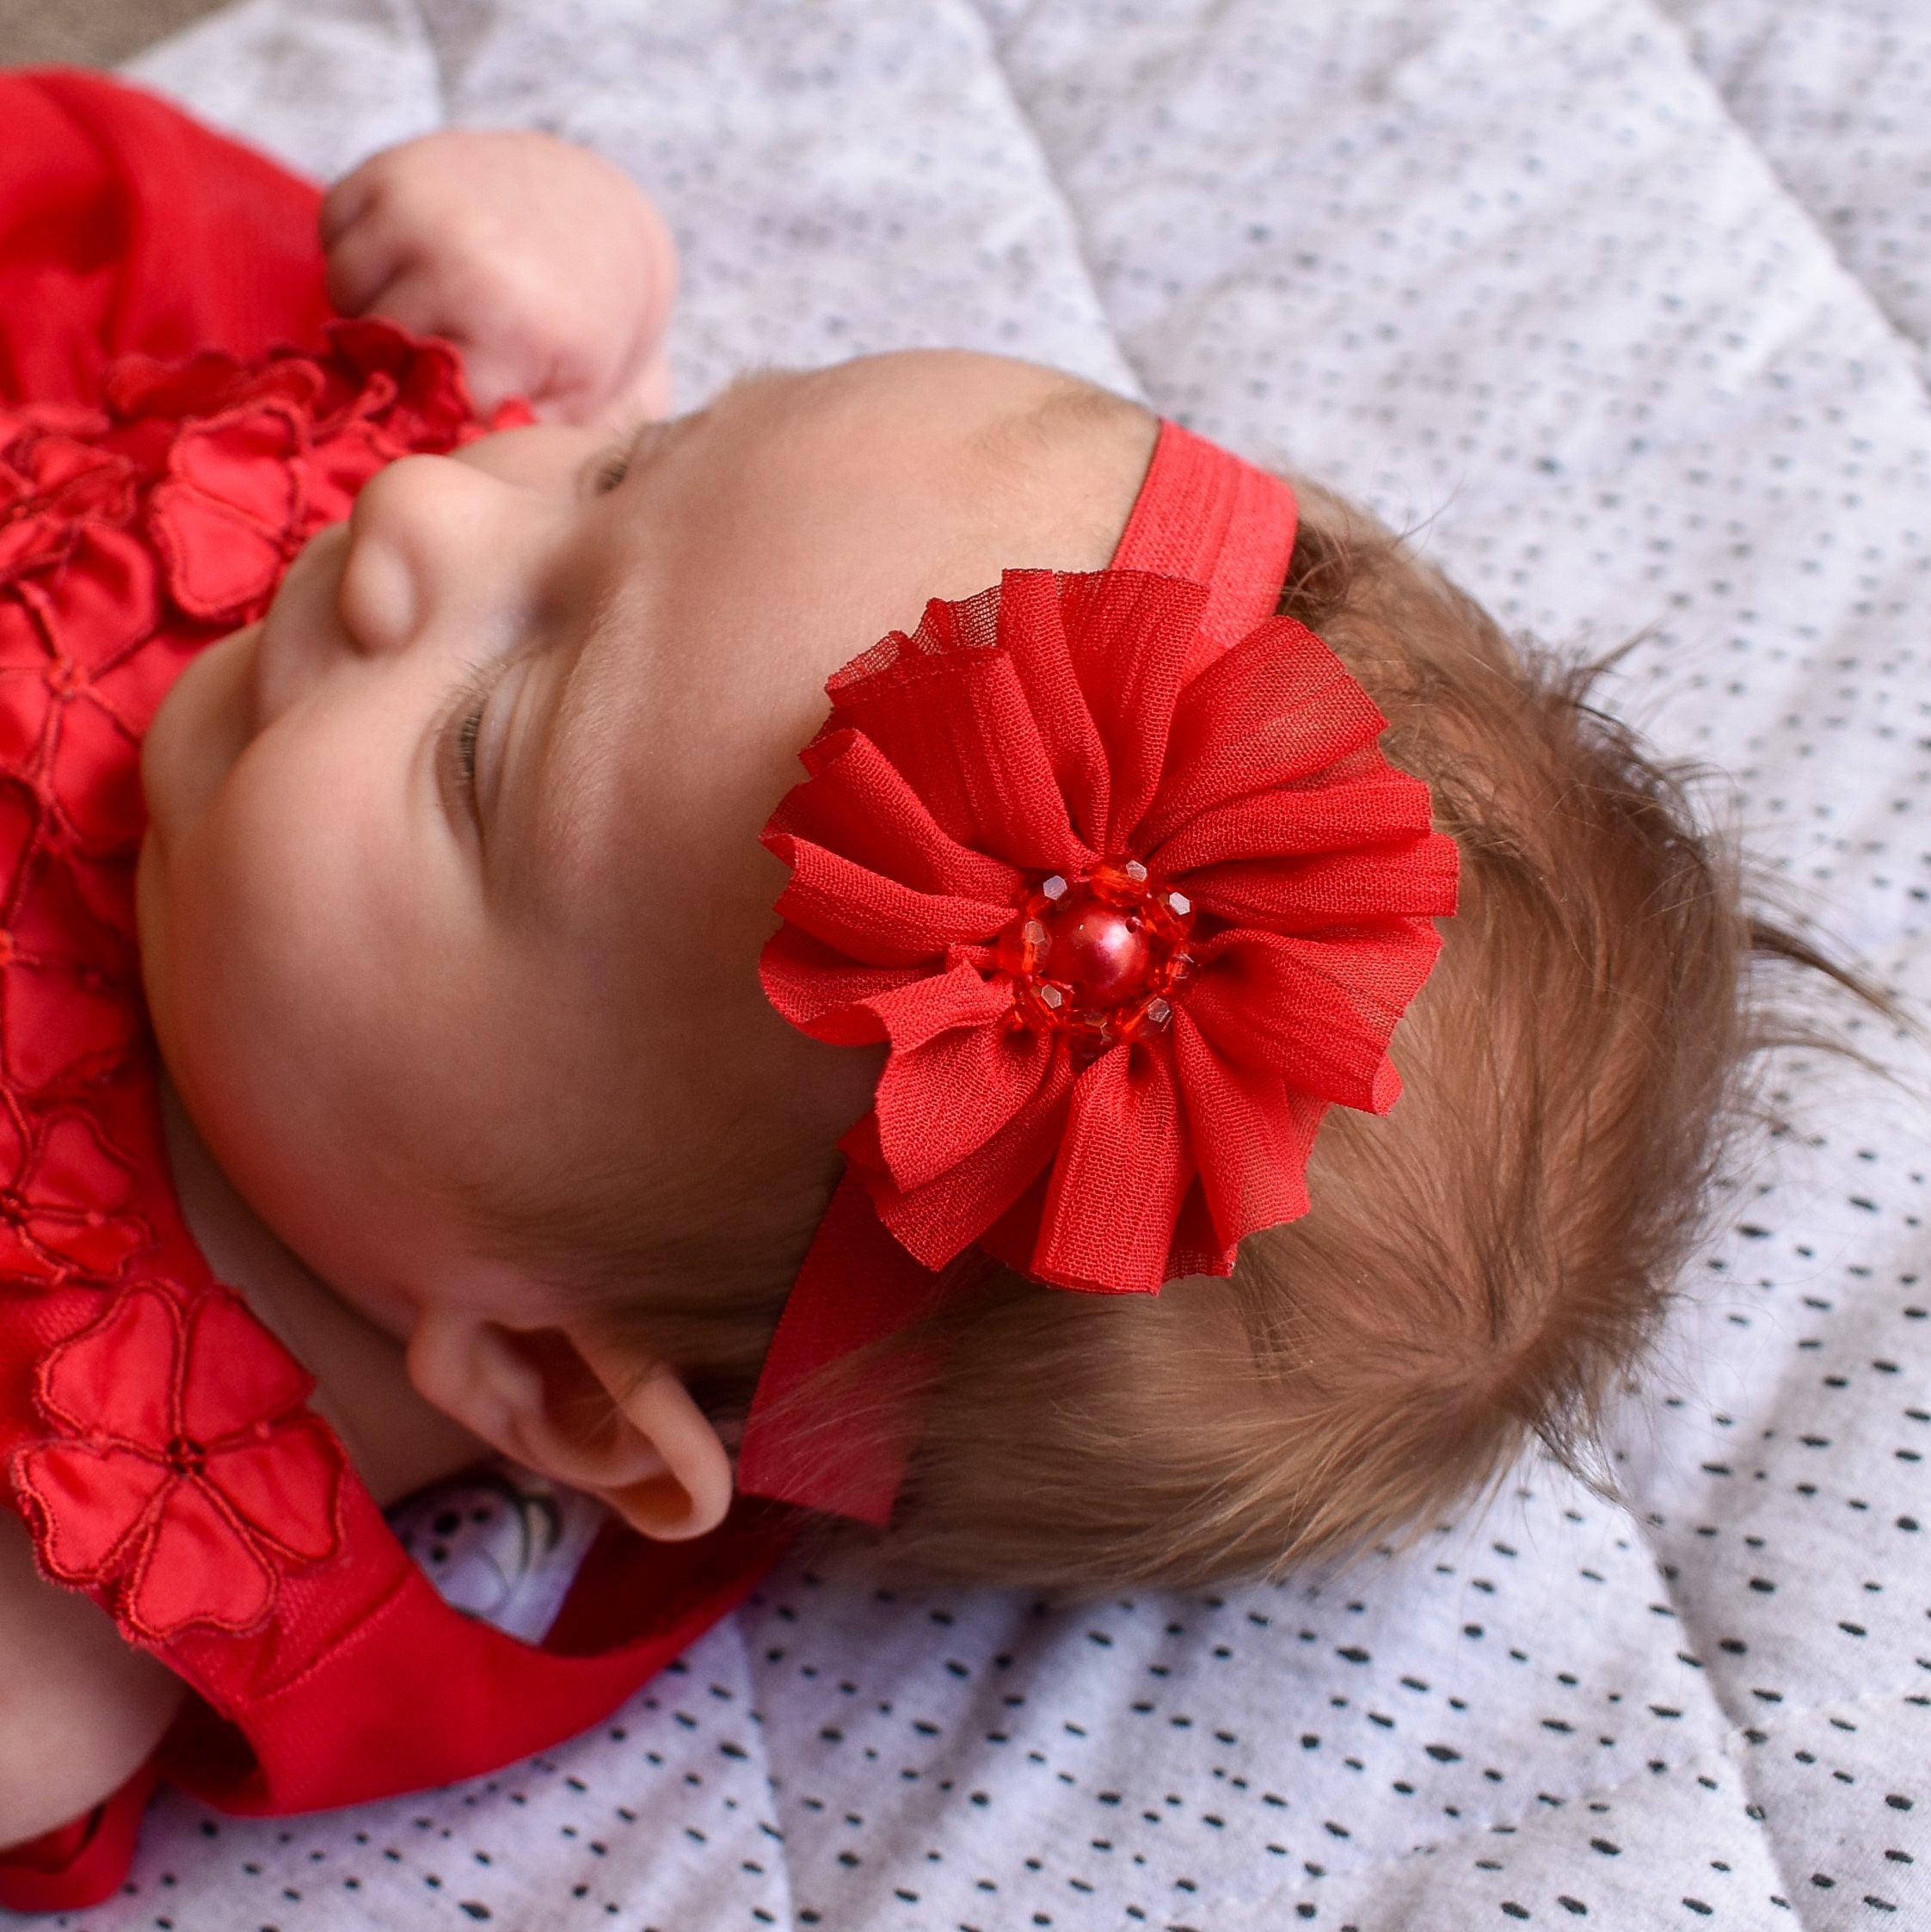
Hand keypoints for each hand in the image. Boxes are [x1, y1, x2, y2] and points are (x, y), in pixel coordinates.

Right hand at [321, 129, 676, 425]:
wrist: (601, 212)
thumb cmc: (585, 325)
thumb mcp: (582, 401)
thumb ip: (519, 441)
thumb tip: (449, 483)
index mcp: (517, 332)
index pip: (426, 409)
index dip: (432, 414)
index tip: (458, 405)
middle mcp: (465, 265)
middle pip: (376, 351)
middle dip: (402, 362)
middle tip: (453, 347)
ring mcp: (423, 209)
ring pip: (344, 293)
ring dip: (373, 304)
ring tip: (435, 302)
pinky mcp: (390, 167)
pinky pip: (332, 232)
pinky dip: (361, 250)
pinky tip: (416, 257)